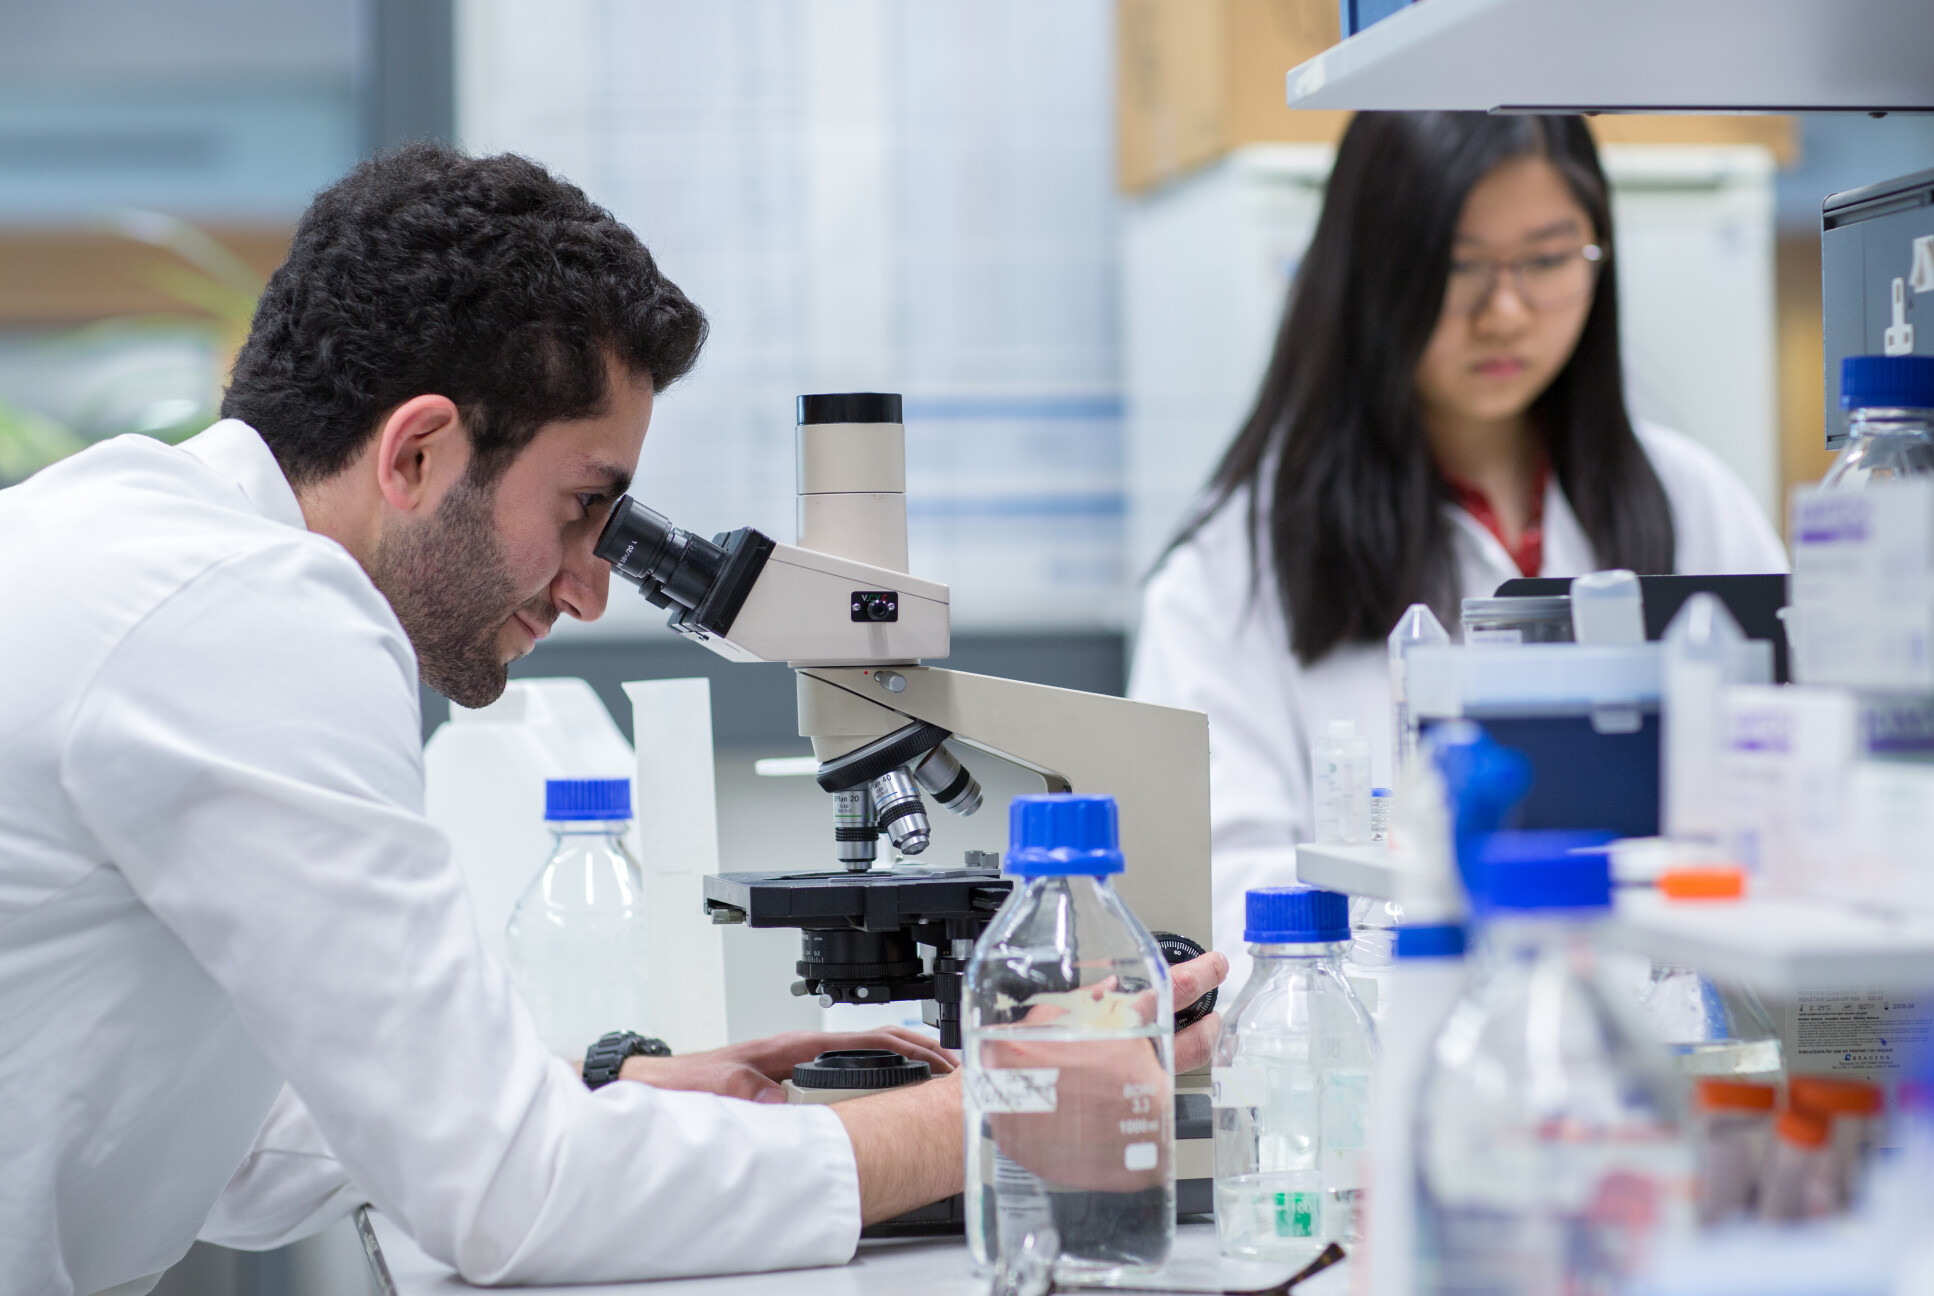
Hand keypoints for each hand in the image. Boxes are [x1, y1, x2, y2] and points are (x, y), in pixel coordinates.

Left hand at [616, 1026, 955, 1103]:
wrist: (665, 1081)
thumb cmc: (690, 1080)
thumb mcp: (722, 1089)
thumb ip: (750, 1094)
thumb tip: (781, 1101)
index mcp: (793, 1044)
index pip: (864, 1037)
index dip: (905, 1043)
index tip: (936, 1054)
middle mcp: (800, 1046)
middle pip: (874, 1038)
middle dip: (918, 1046)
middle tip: (954, 1062)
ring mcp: (798, 1057)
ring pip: (865, 1050)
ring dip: (903, 1055)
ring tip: (937, 1069)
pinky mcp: (792, 1072)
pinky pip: (848, 1066)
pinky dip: (880, 1067)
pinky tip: (893, 1081)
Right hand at [979, 950, 1228, 1191]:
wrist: (996, 1120)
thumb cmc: (1016, 1067)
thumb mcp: (1050, 1015)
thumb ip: (1087, 1000)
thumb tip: (1110, 989)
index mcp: (1124, 1027)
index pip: (1178, 989)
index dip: (1204, 974)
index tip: (1217, 967)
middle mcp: (1142, 1068)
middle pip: (1196, 1044)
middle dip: (1207, 1029)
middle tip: (1209, 1020)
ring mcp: (1142, 1110)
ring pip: (1169, 1084)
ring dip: (1162, 1071)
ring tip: (1140, 1067)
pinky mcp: (1135, 1148)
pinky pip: (1149, 1123)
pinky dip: (1137, 1109)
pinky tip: (1114, 1105)